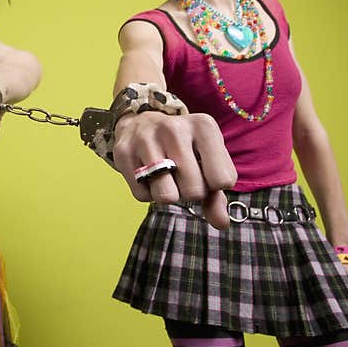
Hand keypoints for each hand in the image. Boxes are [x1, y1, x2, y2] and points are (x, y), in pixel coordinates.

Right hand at [112, 111, 236, 229]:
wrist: (142, 123)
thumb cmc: (183, 147)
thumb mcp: (206, 161)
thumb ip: (217, 195)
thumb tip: (222, 223)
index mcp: (203, 126)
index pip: (223, 180)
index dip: (215, 185)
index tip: (206, 172)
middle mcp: (175, 128)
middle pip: (194, 191)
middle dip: (191, 193)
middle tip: (183, 176)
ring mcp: (147, 139)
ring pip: (167, 196)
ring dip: (169, 195)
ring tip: (167, 178)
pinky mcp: (124, 152)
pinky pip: (143, 196)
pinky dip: (148, 193)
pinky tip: (148, 175)